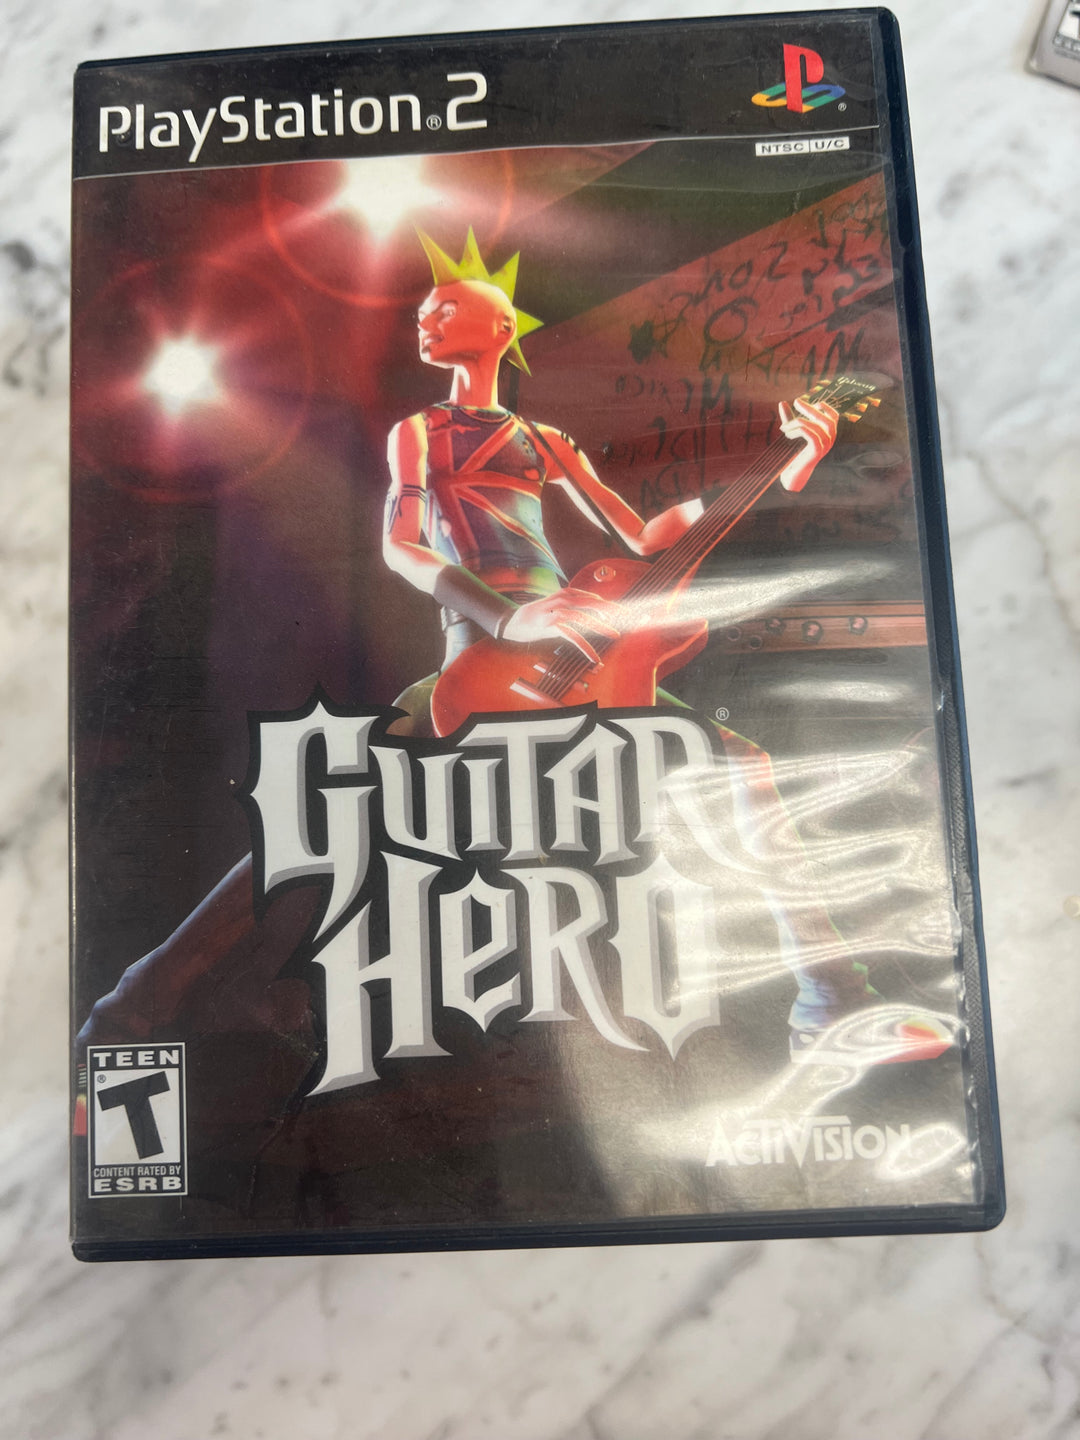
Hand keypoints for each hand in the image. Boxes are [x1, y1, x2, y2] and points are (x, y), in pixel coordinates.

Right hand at [500, 588, 621, 665]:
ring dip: (602, 627)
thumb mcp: (555, 606)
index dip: (608, 605)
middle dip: (612, 610)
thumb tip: (592, 612)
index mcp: (566, 593)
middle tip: (628, 616)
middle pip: (592, 602)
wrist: (511, 621)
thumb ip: (572, 606)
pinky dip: (585, 647)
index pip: (592, 597)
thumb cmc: (536, 615)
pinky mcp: (550, 626)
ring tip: (616, 635)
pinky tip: (594, 657)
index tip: (623, 613)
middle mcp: (562, 599)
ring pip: (584, 618)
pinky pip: (573, 637)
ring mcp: (556, 612)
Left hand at [777, 397, 838, 492]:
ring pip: (815, 425)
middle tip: (796, 402)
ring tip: (783, 427)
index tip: (812, 402)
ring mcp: (825, 445)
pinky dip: (797, 431)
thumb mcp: (791, 432)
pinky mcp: (817, 450)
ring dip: (797, 422)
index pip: (834, 416)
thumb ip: (788, 418)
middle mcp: (830, 439)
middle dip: (810, 408)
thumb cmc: (793, 453)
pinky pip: (810, 434)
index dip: (825, 407)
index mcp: (828, 434)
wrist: (793, 474)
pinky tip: (787, 435)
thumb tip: (782, 402)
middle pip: (825, 418)